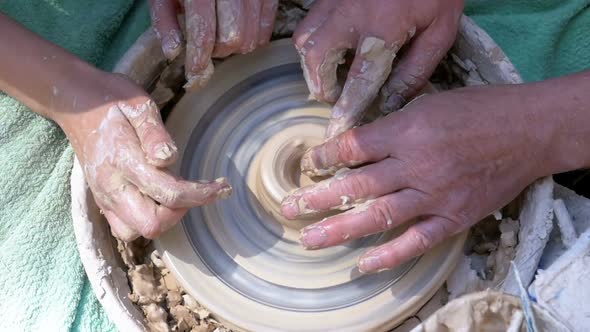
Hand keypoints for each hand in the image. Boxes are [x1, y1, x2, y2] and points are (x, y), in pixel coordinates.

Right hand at [60, 73, 231, 240]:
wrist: (75, 103)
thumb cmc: (112, 100)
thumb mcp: (138, 104)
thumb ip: (154, 133)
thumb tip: (169, 158)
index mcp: (123, 161)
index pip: (168, 193)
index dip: (201, 195)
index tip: (222, 187)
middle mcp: (111, 186)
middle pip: (151, 224)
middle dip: (180, 212)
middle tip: (196, 190)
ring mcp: (104, 197)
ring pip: (136, 232)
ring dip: (163, 218)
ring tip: (177, 193)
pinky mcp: (103, 200)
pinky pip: (125, 227)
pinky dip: (146, 219)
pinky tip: (159, 198)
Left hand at [150, 0, 278, 89]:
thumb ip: (164, 20)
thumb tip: (173, 53)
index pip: (203, 32)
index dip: (198, 58)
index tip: (194, 76)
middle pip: (232, 38)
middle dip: (219, 51)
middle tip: (208, 45)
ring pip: (251, 37)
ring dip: (236, 46)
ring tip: (222, 36)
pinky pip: (266, 27)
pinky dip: (255, 37)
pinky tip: (241, 31)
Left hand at [281, 85, 552, 272]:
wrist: (527, 132)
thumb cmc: (478, 110)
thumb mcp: (428, 104)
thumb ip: (392, 126)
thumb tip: (356, 143)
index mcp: (407, 132)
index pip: (353, 147)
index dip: (325, 156)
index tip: (308, 163)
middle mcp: (416, 166)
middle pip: (357, 185)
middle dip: (318, 197)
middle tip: (289, 208)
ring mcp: (434, 196)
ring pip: (378, 216)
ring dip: (340, 229)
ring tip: (310, 238)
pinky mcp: (453, 218)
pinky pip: (416, 241)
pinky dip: (389, 256)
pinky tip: (362, 265)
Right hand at [293, 0, 462, 137]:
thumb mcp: (440, 31)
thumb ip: (416, 69)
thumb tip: (392, 102)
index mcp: (383, 28)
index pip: (358, 80)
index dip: (347, 109)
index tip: (338, 132)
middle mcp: (351, 16)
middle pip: (318, 60)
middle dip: (323, 86)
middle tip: (337, 96)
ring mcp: (335, 3)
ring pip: (304, 42)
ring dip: (314, 67)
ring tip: (333, 76)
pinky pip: (307, 26)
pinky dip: (312, 46)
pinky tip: (332, 51)